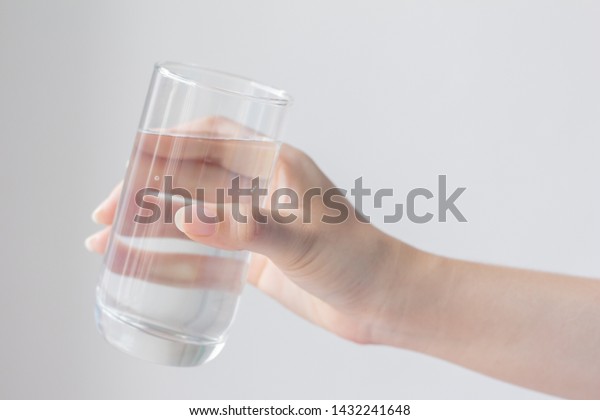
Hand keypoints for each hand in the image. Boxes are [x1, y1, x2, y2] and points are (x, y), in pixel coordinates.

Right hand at [86, 122, 426, 343]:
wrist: (383, 301)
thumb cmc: (359, 259)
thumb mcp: (301, 240)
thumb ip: (246, 229)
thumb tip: (187, 219)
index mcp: (276, 166)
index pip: (211, 139)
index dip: (168, 143)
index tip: (130, 157)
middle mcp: (261, 190)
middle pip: (191, 179)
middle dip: (146, 191)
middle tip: (106, 212)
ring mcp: (254, 225)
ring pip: (191, 218)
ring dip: (151, 227)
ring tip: (107, 242)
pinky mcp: (254, 259)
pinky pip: (204, 255)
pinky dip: (173, 260)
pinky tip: (144, 268)